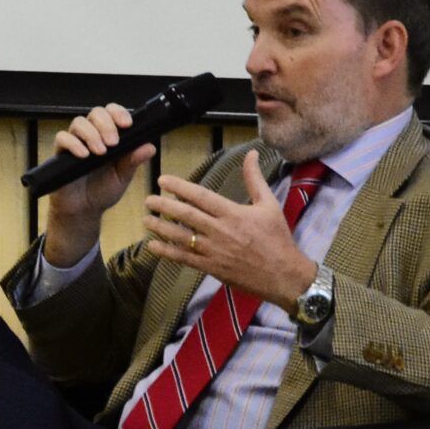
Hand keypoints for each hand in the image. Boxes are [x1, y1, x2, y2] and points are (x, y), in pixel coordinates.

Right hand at [43, 104, 157, 265]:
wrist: (84, 210)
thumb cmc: (103, 190)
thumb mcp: (123, 177)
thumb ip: (133, 161)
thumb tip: (149, 147)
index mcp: (108, 136)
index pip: (112, 112)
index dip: (119, 113)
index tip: (127, 124)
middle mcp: (91, 135)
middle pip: (96, 113)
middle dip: (106, 124)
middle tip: (113, 143)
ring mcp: (75, 143)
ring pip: (79, 122)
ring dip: (91, 134)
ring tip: (100, 152)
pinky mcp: (61, 154)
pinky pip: (62, 138)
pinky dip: (73, 144)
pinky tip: (84, 155)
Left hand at [143, 151, 316, 311]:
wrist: (283, 275)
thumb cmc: (277, 238)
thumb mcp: (269, 205)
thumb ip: (254, 179)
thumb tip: (252, 154)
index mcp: (233, 213)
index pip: (201, 197)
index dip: (180, 187)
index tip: (163, 180)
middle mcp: (220, 231)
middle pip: (186, 215)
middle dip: (164, 206)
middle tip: (148, 199)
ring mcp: (214, 251)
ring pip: (181, 237)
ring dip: (161, 228)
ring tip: (146, 219)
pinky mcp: (211, 267)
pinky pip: (184, 258)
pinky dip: (167, 252)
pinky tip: (152, 245)